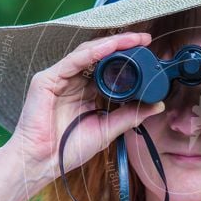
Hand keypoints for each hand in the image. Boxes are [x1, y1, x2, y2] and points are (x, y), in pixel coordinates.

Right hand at [3, 32, 165, 188]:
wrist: (43, 162)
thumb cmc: (69, 148)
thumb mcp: (107, 129)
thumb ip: (130, 115)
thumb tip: (157, 105)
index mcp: (87, 91)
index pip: (109, 67)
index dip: (128, 58)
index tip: (150, 52)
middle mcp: (74, 81)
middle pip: (100, 55)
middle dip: (123, 45)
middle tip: (145, 38)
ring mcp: (60, 78)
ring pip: (88, 52)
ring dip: (111, 44)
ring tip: (132, 39)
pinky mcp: (47, 79)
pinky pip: (73, 60)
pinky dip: (92, 52)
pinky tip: (109, 47)